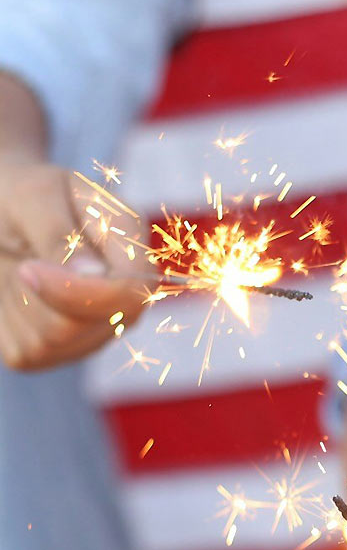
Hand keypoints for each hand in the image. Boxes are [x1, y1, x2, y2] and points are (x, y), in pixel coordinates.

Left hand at [0, 157, 147, 370]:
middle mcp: (124, 299)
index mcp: (131, 248)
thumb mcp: (33, 196)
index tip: (28, 268)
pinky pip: (27, 353)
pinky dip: (6, 320)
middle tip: (22, 260)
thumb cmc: (19, 196)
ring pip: (51, 342)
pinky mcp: (58, 352)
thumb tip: (93, 274)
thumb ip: (60, 232)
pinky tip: (14, 292)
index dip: (80, 292)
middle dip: (39, 293)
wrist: (0, 214)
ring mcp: (94, 332)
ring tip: (21, 270)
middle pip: (84, 325)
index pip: (131, 295)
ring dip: (18, 303)